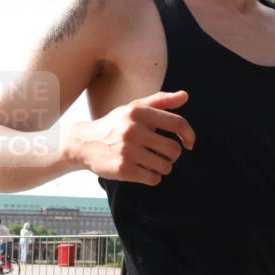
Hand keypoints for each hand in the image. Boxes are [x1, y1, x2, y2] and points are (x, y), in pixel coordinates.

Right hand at [68, 90, 195, 184]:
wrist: (84, 143)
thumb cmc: (114, 125)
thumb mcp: (134, 108)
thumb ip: (160, 101)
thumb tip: (185, 96)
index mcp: (139, 113)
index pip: (177, 124)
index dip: (189, 135)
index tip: (189, 143)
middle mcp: (134, 130)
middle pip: (173, 150)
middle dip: (172, 156)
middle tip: (163, 155)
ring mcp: (128, 151)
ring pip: (165, 166)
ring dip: (163, 168)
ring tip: (152, 163)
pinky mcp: (123, 169)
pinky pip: (153, 179)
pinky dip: (152, 178)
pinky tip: (143, 171)